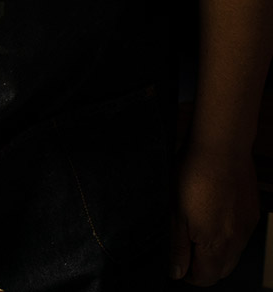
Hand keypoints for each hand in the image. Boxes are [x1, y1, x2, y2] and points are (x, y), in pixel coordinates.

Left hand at [169, 143, 258, 284]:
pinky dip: (227, 236)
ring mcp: (246, 228)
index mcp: (215, 244)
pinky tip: (213, 217)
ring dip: (216, 252)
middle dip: (202, 267)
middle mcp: (236, 241)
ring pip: (233, 255)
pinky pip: (241, 236)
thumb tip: (177, 272)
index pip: (206, 278)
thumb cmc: (194, 177)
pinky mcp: (252, 214)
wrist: (221, 149)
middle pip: (221, 270)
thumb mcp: (175, 213)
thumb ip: (178, 246)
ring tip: (196, 230)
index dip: (188, 275)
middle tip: (184, 249)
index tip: (177, 264)